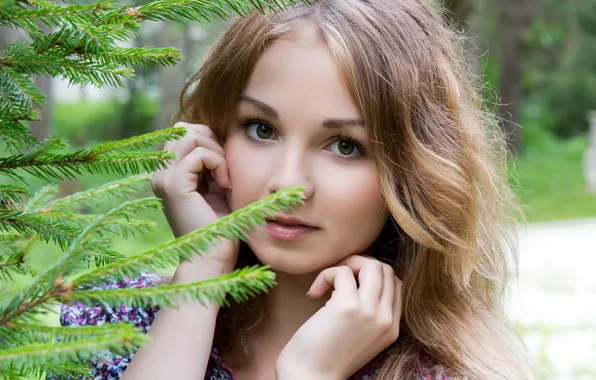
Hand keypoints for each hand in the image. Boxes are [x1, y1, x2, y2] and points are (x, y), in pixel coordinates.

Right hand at [151, 122, 237, 275]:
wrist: (213, 258)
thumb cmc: (220, 226)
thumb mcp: (217, 186)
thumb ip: (212, 162)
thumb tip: (209, 133)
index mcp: (168, 174)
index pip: (185, 134)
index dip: (211, 141)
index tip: (225, 167)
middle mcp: (160, 174)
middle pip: (186, 130)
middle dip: (213, 142)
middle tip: (227, 171)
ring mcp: (164, 178)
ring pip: (190, 135)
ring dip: (217, 152)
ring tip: (226, 178)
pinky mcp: (174, 185)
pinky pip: (199, 154)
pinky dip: (219, 163)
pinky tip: (225, 184)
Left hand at [276, 255, 401, 379]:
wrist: (310, 378)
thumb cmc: (326, 355)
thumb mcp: (360, 335)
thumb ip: (369, 312)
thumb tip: (359, 277)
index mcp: (392, 328)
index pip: (397, 283)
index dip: (372, 274)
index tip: (349, 282)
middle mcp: (386, 319)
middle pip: (386, 270)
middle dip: (360, 264)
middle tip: (337, 276)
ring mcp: (370, 312)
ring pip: (371, 265)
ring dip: (346, 264)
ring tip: (327, 280)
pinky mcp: (348, 307)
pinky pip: (342, 272)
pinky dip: (326, 275)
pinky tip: (314, 293)